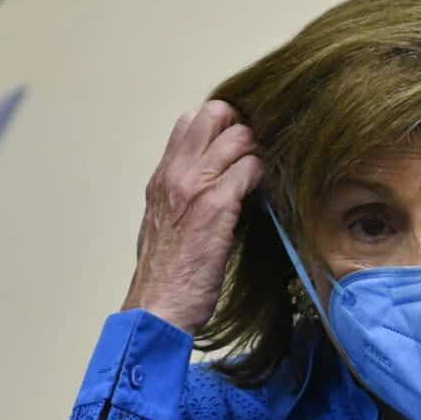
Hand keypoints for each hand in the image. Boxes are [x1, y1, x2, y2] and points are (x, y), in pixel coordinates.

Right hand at [121, 100, 262, 332]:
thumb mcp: (165, 221)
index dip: (219, 125)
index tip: (236, 144)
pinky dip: (263, 176)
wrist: (157, 304)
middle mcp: (175, 174)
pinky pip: (251, 169)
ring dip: (257, 152)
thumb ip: (183, 194)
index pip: (189, 121)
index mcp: (162, 177)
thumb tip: (212, 179)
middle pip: (214, 115)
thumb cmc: (166, 271)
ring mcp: (195, 186)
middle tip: (254, 155)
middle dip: (241, 127)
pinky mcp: (217, 206)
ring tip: (260, 178)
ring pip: (239, 137)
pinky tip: (263, 194)